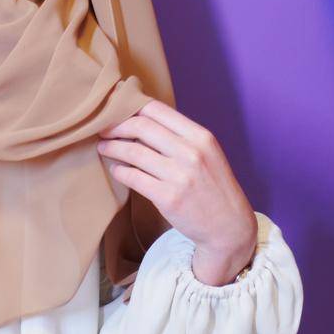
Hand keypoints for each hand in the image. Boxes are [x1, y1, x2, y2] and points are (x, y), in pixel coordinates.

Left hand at [96, 99, 257, 284]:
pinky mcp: (168, 198)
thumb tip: (142, 120)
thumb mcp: (207, 153)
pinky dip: (120, 171)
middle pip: (142, 127)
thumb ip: (180, 137)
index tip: (118, 111)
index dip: (132, 107)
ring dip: (113, 147)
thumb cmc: (214, 188)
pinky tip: (117, 170)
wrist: (229, 226)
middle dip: (116, 126)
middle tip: (104, 130)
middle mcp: (191, 152)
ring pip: (134, 151)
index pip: (158, 110)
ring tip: (104, 147)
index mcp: (201, 136)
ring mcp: (179, 176)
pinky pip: (133, 177)